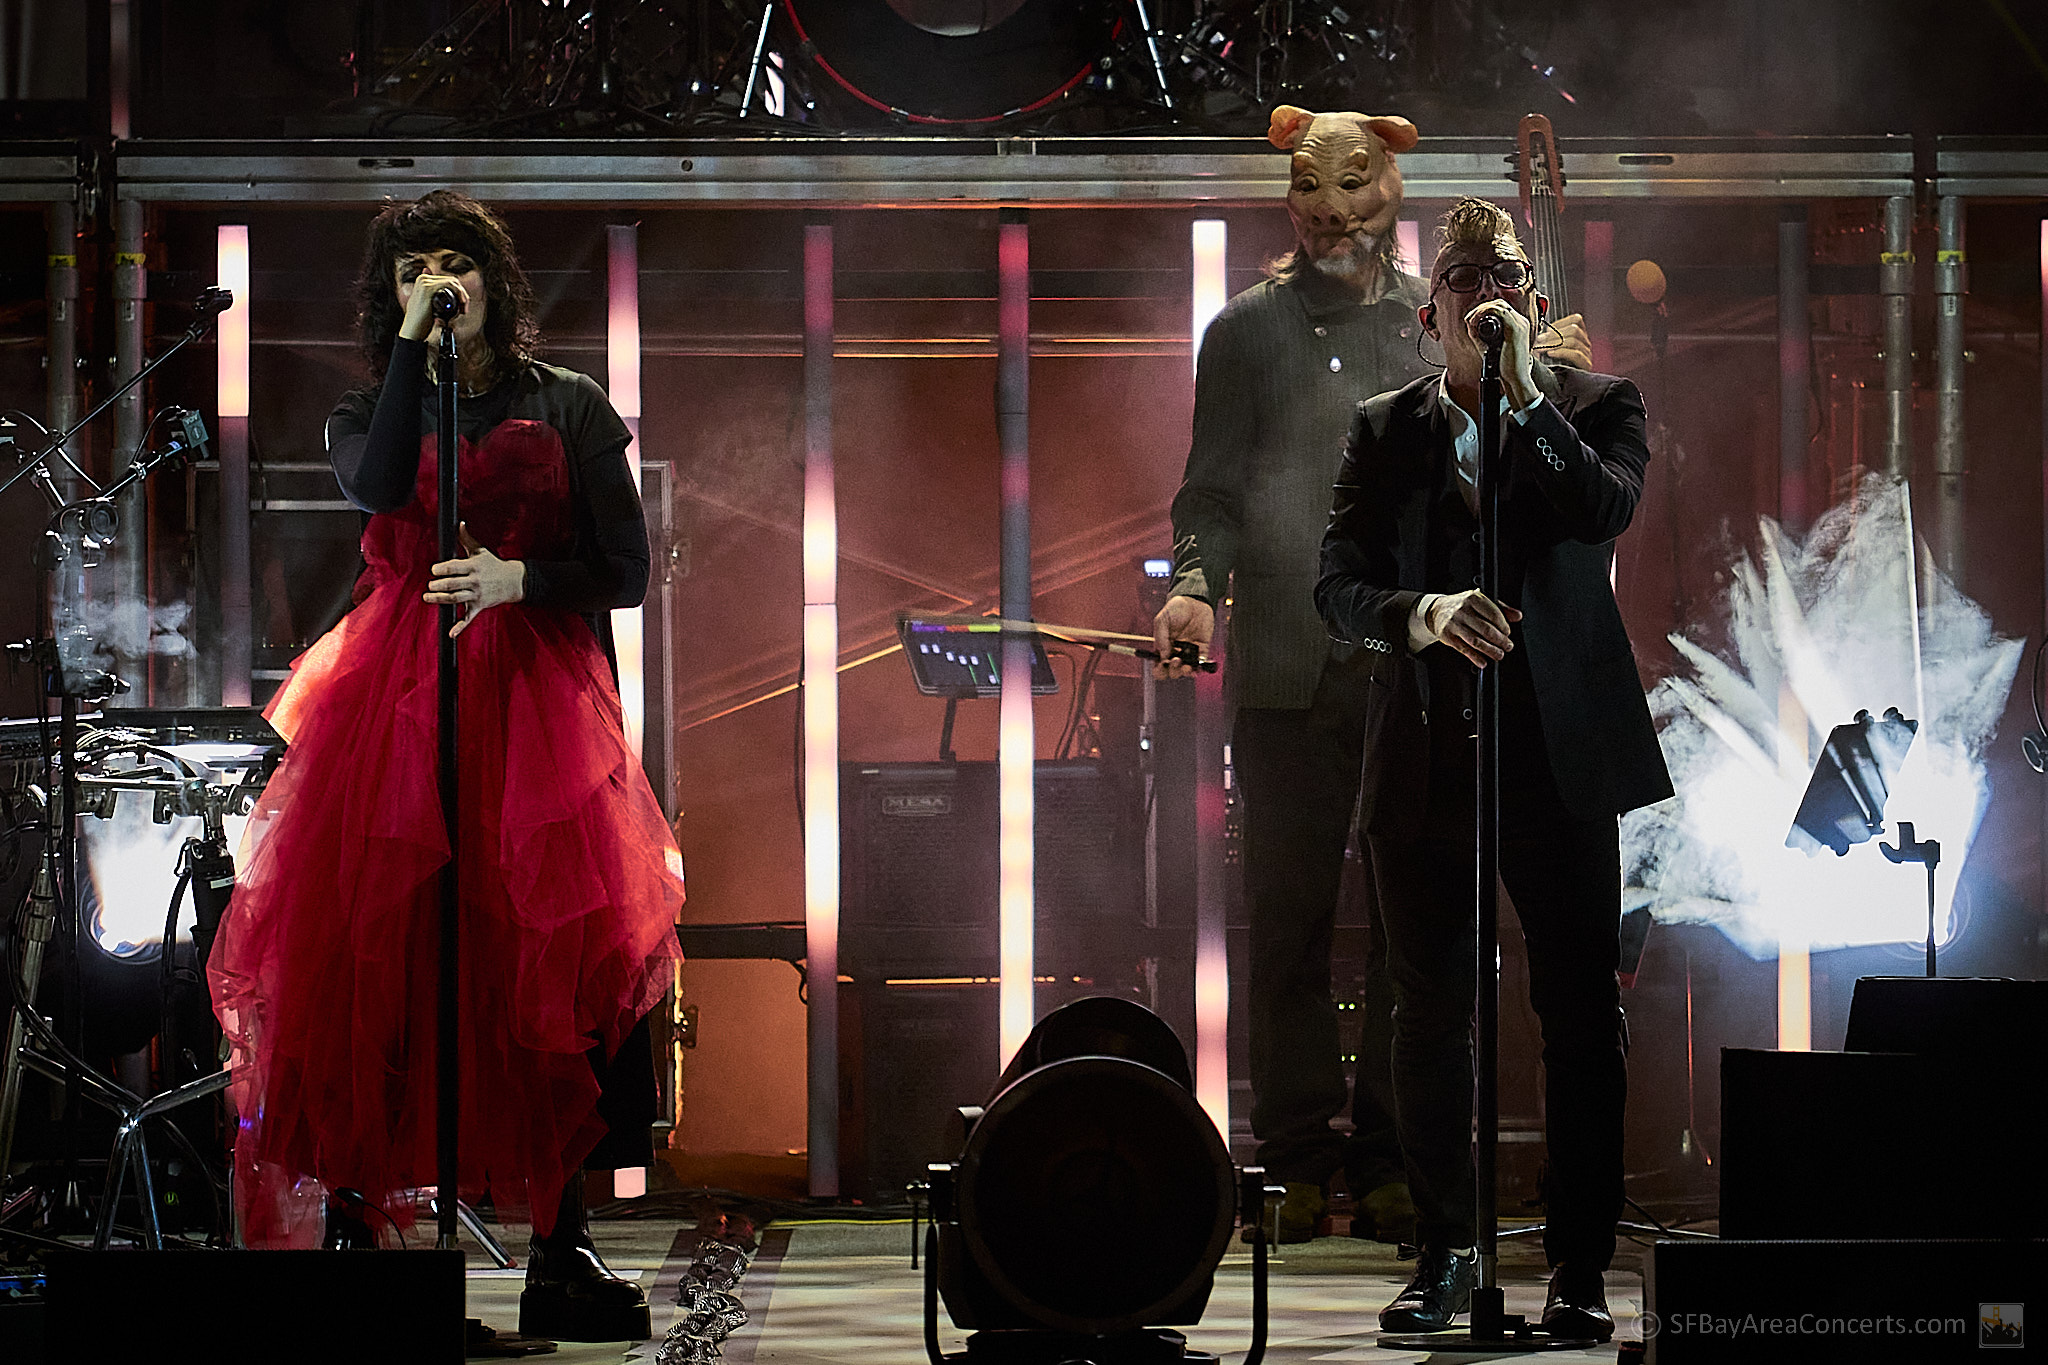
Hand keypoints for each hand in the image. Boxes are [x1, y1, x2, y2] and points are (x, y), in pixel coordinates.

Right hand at [398, 273, 469, 345]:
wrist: (413, 330)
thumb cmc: (421, 320)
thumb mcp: (427, 304)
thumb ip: (433, 295)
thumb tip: (441, 286)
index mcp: (423, 280)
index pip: (447, 280)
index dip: (458, 292)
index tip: (462, 305)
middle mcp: (424, 279)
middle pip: (452, 281)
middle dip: (462, 294)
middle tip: (464, 309)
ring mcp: (425, 282)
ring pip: (453, 282)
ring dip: (463, 295)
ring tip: (463, 309)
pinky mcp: (428, 288)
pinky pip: (450, 284)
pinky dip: (460, 293)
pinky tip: (462, 303)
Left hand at [424, 522, 524, 637]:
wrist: (514, 581)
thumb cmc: (493, 564)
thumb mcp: (480, 551)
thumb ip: (466, 538)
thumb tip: (459, 523)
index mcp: (473, 566)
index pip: (454, 567)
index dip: (442, 569)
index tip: (434, 570)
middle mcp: (475, 581)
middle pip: (453, 584)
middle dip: (440, 586)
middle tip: (430, 585)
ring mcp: (477, 595)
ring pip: (456, 599)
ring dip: (441, 599)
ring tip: (428, 597)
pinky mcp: (478, 606)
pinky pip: (468, 618)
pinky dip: (459, 627)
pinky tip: (450, 634)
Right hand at [1152, 594, 1214, 678]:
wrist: (1195, 600)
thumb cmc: (1176, 608)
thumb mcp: (1162, 619)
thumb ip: (1160, 637)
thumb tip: (1162, 656)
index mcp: (1163, 646)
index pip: (1158, 665)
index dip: (1159, 670)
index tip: (1163, 664)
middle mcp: (1175, 652)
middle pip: (1172, 671)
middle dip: (1173, 670)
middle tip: (1176, 660)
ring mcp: (1189, 651)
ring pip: (1186, 670)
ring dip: (1185, 672)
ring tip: (1187, 666)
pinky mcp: (1202, 648)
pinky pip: (1201, 663)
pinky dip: (1200, 668)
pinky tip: (1198, 668)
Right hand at [1424, 589, 1521, 668]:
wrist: (1436, 610)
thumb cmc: (1461, 605)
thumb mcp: (1480, 601)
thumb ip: (1501, 608)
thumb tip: (1517, 616)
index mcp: (1473, 598)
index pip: (1494, 615)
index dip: (1504, 627)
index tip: (1508, 633)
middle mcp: (1462, 610)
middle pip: (1486, 629)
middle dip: (1500, 641)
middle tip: (1507, 646)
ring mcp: (1454, 624)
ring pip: (1476, 641)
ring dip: (1490, 651)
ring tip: (1499, 654)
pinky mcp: (1448, 636)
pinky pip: (1464, 649)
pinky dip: (1475, 657)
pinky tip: (1483, 662)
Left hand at [1466, 299, 1539, 407]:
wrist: (1515, 379)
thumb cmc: (1506, 367)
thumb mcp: (1491, 347)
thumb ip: (1481, 335)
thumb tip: (1470, 324)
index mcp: (1518, 326)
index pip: (1501, 309)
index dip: (1485, 310)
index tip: (1472, 319)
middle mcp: (1521, 322)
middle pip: (1499, 304)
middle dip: (1481, 308)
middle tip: (1469, 318)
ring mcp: (1520, 324)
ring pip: (1498, 305)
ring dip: (1481, 310)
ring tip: (1470, 319)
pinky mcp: (1515, 328)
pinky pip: (1499, 311)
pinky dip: (1484, 313)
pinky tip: (1475, 321)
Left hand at [1537, 311, 1591, 370]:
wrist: (1559, 388)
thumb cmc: (1552, 368)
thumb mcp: (1548, 350)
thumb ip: (1547, 340)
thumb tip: (1538, 335)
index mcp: (1579, 336)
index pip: (1576, 320)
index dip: (1559, 323)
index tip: (1544, 331)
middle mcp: (1585, 343)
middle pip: (1574, 329)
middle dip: (1553, 334)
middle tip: (1539, 341)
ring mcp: (1587, 354)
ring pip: (1575, 340)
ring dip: (1554, 343)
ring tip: (1541, 349)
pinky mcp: (1586, 365)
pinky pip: (1576, 354)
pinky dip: (1562, 352)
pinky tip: (1551, 354)